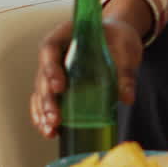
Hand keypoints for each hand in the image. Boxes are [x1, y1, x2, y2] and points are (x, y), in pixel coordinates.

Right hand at [29, 0, 151, 138]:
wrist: (118, 38)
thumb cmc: (119, 37)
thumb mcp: (126, 49)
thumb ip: (125, 71)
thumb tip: (127, 98)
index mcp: (65, 34)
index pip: (49, 48)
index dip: (51, 68)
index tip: (60, 87)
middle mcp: (54, 53)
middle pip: (42, 76)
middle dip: (47, 100)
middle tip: (55, 118)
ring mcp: (53, 70)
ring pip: (40, 92)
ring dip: (43, 112)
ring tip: (51, 130)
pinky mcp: (57, 86)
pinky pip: (45, 101)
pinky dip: (45, 116)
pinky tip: (50, 132)